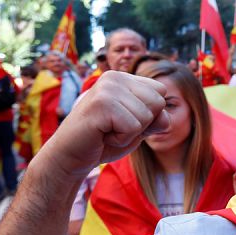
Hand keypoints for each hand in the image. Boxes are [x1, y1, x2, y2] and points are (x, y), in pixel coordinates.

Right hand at [44, 71, 169, 177]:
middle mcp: (114, 77)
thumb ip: (156, 120)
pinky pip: (133, 127)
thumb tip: (164, 117)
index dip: (150, 115)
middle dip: (143, 124)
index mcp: (123, 78)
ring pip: (147, 116)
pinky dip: (121, 139)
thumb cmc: (105, 140)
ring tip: (107, 130)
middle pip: (158, 102)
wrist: (71, 156)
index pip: (161, 92)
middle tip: (115, 127)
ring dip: (130, 133)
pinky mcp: (102, 103)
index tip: (124, 121)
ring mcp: (107, 88)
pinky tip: (102, 135)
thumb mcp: (138, 129)